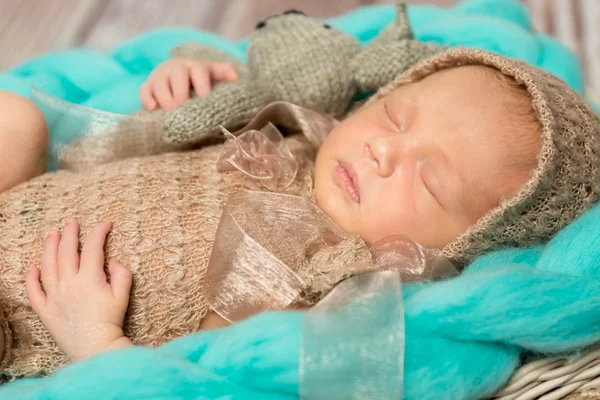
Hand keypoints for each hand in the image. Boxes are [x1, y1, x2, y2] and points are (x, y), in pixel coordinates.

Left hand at [26, 219, 133, 361]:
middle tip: (72, 222)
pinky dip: (31, 278)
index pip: (93, 248)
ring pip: (48, 265)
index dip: (99, 232)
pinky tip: (33, 267)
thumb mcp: (123, 295)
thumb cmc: (112, 321)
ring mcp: (54, 296)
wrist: (96, 347)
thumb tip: (112, 261)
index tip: (105, 224)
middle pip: (67, 251)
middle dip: (71, 233)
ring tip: (52, 235)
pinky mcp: (45, 310)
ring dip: (50, 247)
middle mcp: (69, 283)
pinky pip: (34, 291)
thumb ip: (121, 273)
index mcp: (90, 278)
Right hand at [140, 57, 238, 110]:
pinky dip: (146, 97)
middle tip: (184, 108)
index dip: (202, 85)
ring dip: (164, 97)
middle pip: (177, 75)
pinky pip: (144, 89)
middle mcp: (177, 69)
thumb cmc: (199, 78)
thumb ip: (223, 73)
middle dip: (181, 92)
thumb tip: (235, 76)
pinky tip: (151, 108)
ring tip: (170, 112)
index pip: (199, 72)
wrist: (176, 71)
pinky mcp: (148, 85)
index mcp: (195, 67)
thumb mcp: (212, 73)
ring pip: (159, 82)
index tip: (205, 100)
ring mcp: (161, 77)